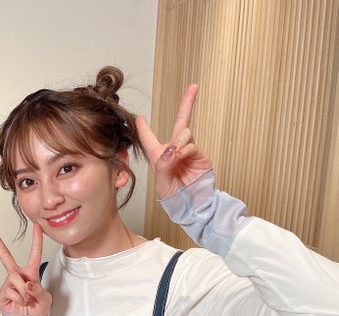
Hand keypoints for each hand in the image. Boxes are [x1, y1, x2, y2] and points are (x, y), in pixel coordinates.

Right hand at [0, 224, 51, 315]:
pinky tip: (20, 303)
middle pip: (6, 256)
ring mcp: (9, 283)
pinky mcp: (3, 293)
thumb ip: (39, 291)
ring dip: (25, 292)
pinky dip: (20, 299)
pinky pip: (12, 291)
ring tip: (28, 300)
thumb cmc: (37, 309)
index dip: (37, 240)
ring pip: (15, 278)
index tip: (37, 226)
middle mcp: (18, 275)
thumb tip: (27, 283)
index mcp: (31, 273)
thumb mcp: (46, 300)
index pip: (35, 254)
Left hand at [136, 84, 212, 198]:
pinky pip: (192, 145)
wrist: (191, 204)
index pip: (149, 138)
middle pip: (180, 121)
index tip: (139, 117)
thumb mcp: (162, 182)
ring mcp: (188, 151)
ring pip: (185, 133)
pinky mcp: (200, 156)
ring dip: (179, 141)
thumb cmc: (173, 196)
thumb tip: (172, 148)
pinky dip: (185, 150)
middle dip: (187, 103)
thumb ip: (164, 164)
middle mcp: (174, 150)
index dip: (144, 127)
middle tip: (194, 87)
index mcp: (159, 155)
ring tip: (176, 156)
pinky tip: (181, 158)